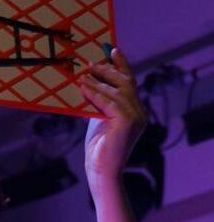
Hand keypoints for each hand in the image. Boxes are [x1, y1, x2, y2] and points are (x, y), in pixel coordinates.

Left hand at [79, 49, 146, 192]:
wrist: (101, 171)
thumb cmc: (98, 149)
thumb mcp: (100, 118)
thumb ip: (102, 102)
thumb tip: (90, 81)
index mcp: (135, 111)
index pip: (130, 82)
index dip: (122, 64)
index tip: (112, 49)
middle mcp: (140, 113)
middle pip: (125, 83)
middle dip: (107, 71)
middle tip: (90, 63)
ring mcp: (136, 117)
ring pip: (116, 92)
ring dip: (98, 82)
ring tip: (82, 76)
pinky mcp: (128, 122)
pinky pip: (110, 102)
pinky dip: (96, 94)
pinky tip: (84, 89)